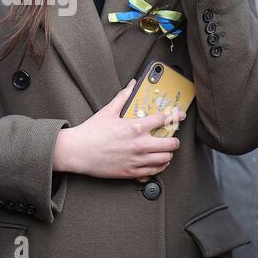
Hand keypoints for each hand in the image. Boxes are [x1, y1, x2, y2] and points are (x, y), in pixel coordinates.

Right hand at [52, 80, 181, 179]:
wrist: (77, 152)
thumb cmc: (91, 132)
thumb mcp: (108, 111)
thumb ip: (123, 97)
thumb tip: (131, 85)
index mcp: (135, 127)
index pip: (163, 120)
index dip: (175, 116)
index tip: (180, 115)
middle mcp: (139, 144)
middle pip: (171, 143)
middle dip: (174, 139)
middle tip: (172, 137)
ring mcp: (137, 160)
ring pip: (166, 159)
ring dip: (168, 153)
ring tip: (165, 150)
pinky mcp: (132, 172)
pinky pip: (155, 171)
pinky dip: (160, 166)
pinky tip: (157, 162)